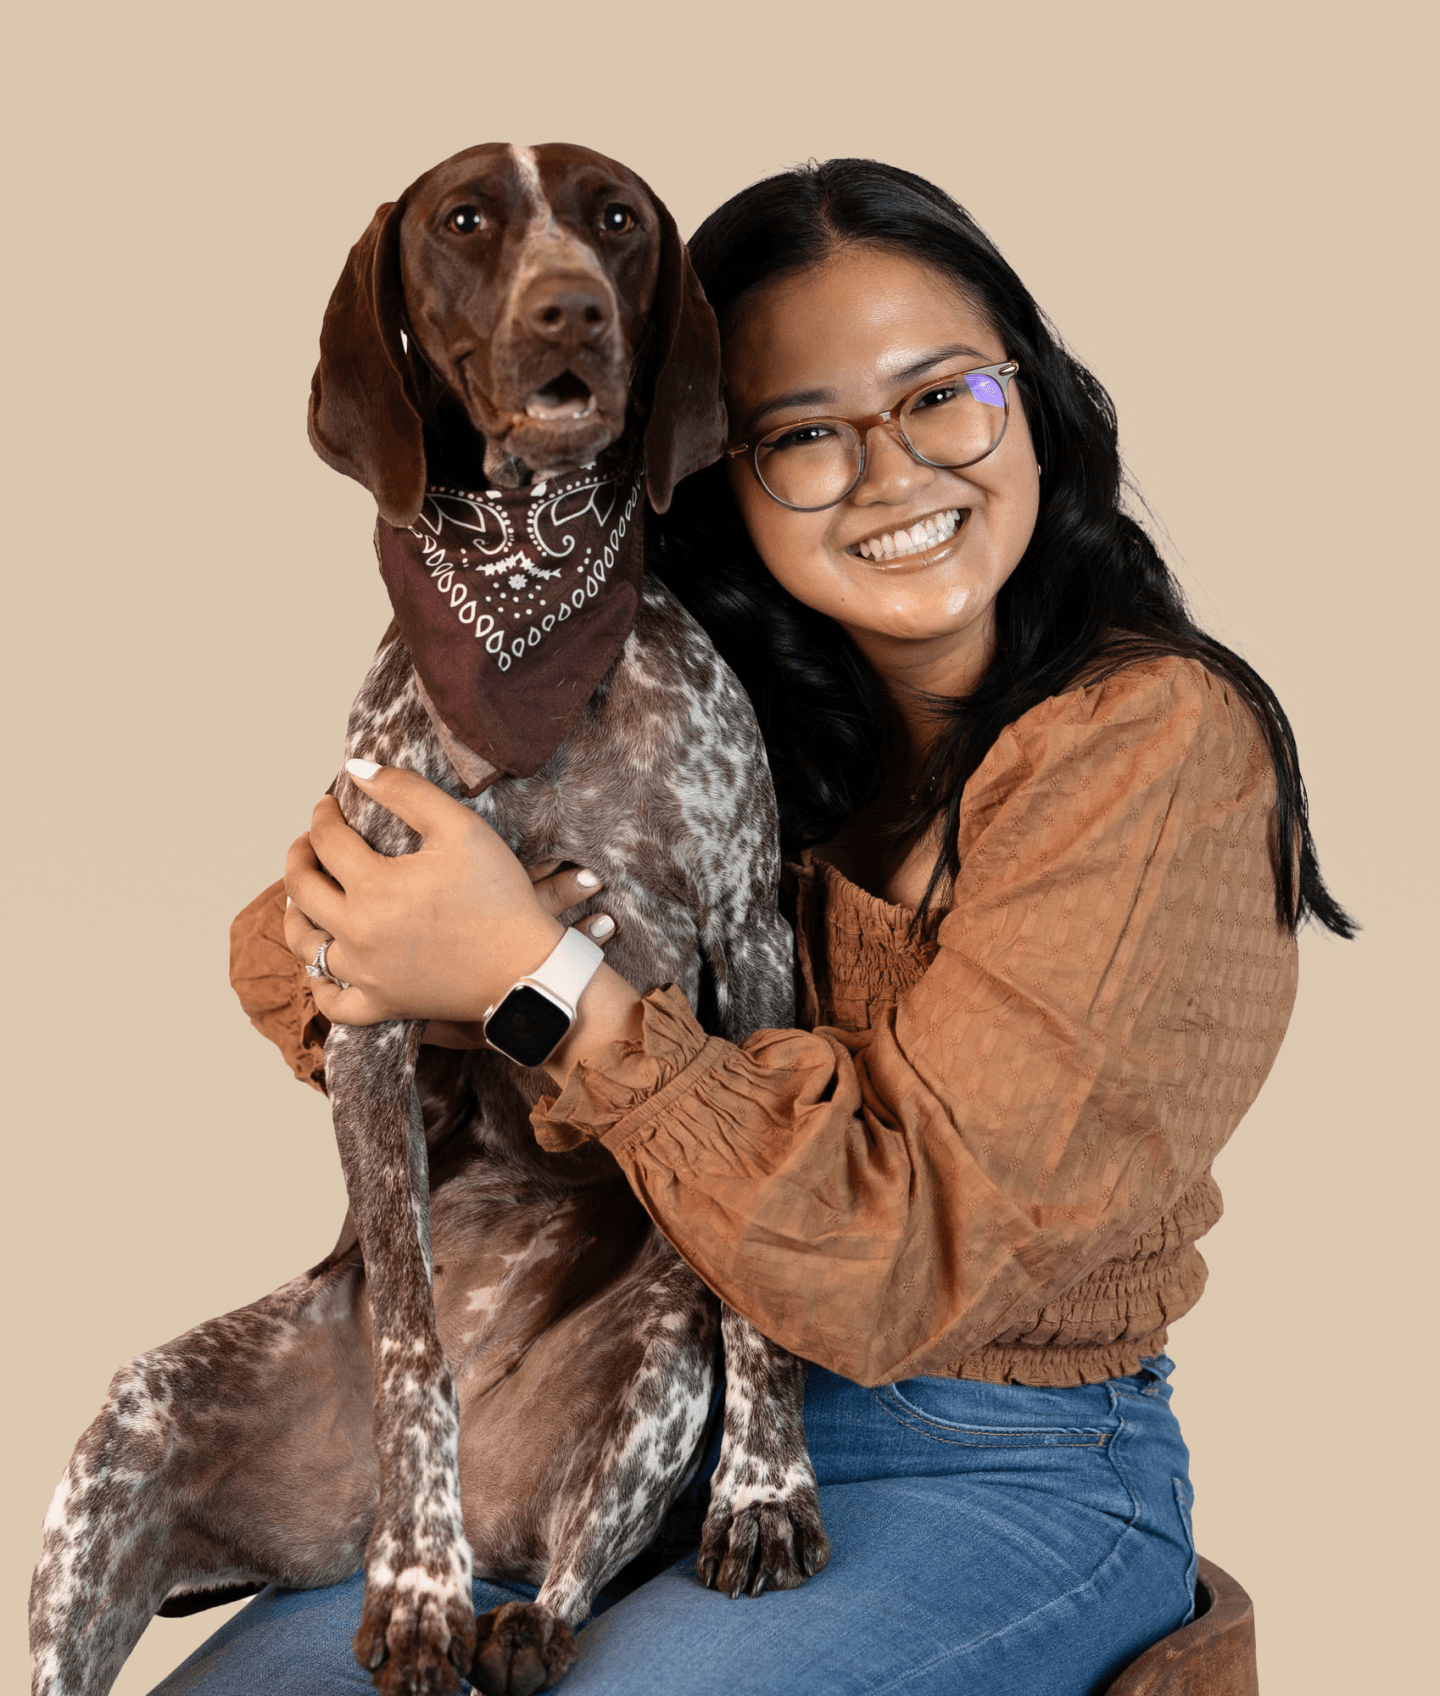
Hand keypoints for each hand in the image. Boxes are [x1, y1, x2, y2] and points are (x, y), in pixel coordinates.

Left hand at [283, 761, 615, 1034]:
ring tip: (303, 896)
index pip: (326, 840)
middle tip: (310, 842)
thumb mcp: (461, 828)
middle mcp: (358, 933)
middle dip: (300, 856)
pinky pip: (332, 1001)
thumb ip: (406, 792)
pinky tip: (320, 965)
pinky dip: (318, 983)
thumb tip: (354, 770)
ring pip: (305, 946)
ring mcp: (366, 974)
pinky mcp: (382, 1004)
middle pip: (301, 889)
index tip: (330, 804)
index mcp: (373, 887)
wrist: (526, 969)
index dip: (323, 815)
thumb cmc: (499, 896)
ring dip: (295, 914)